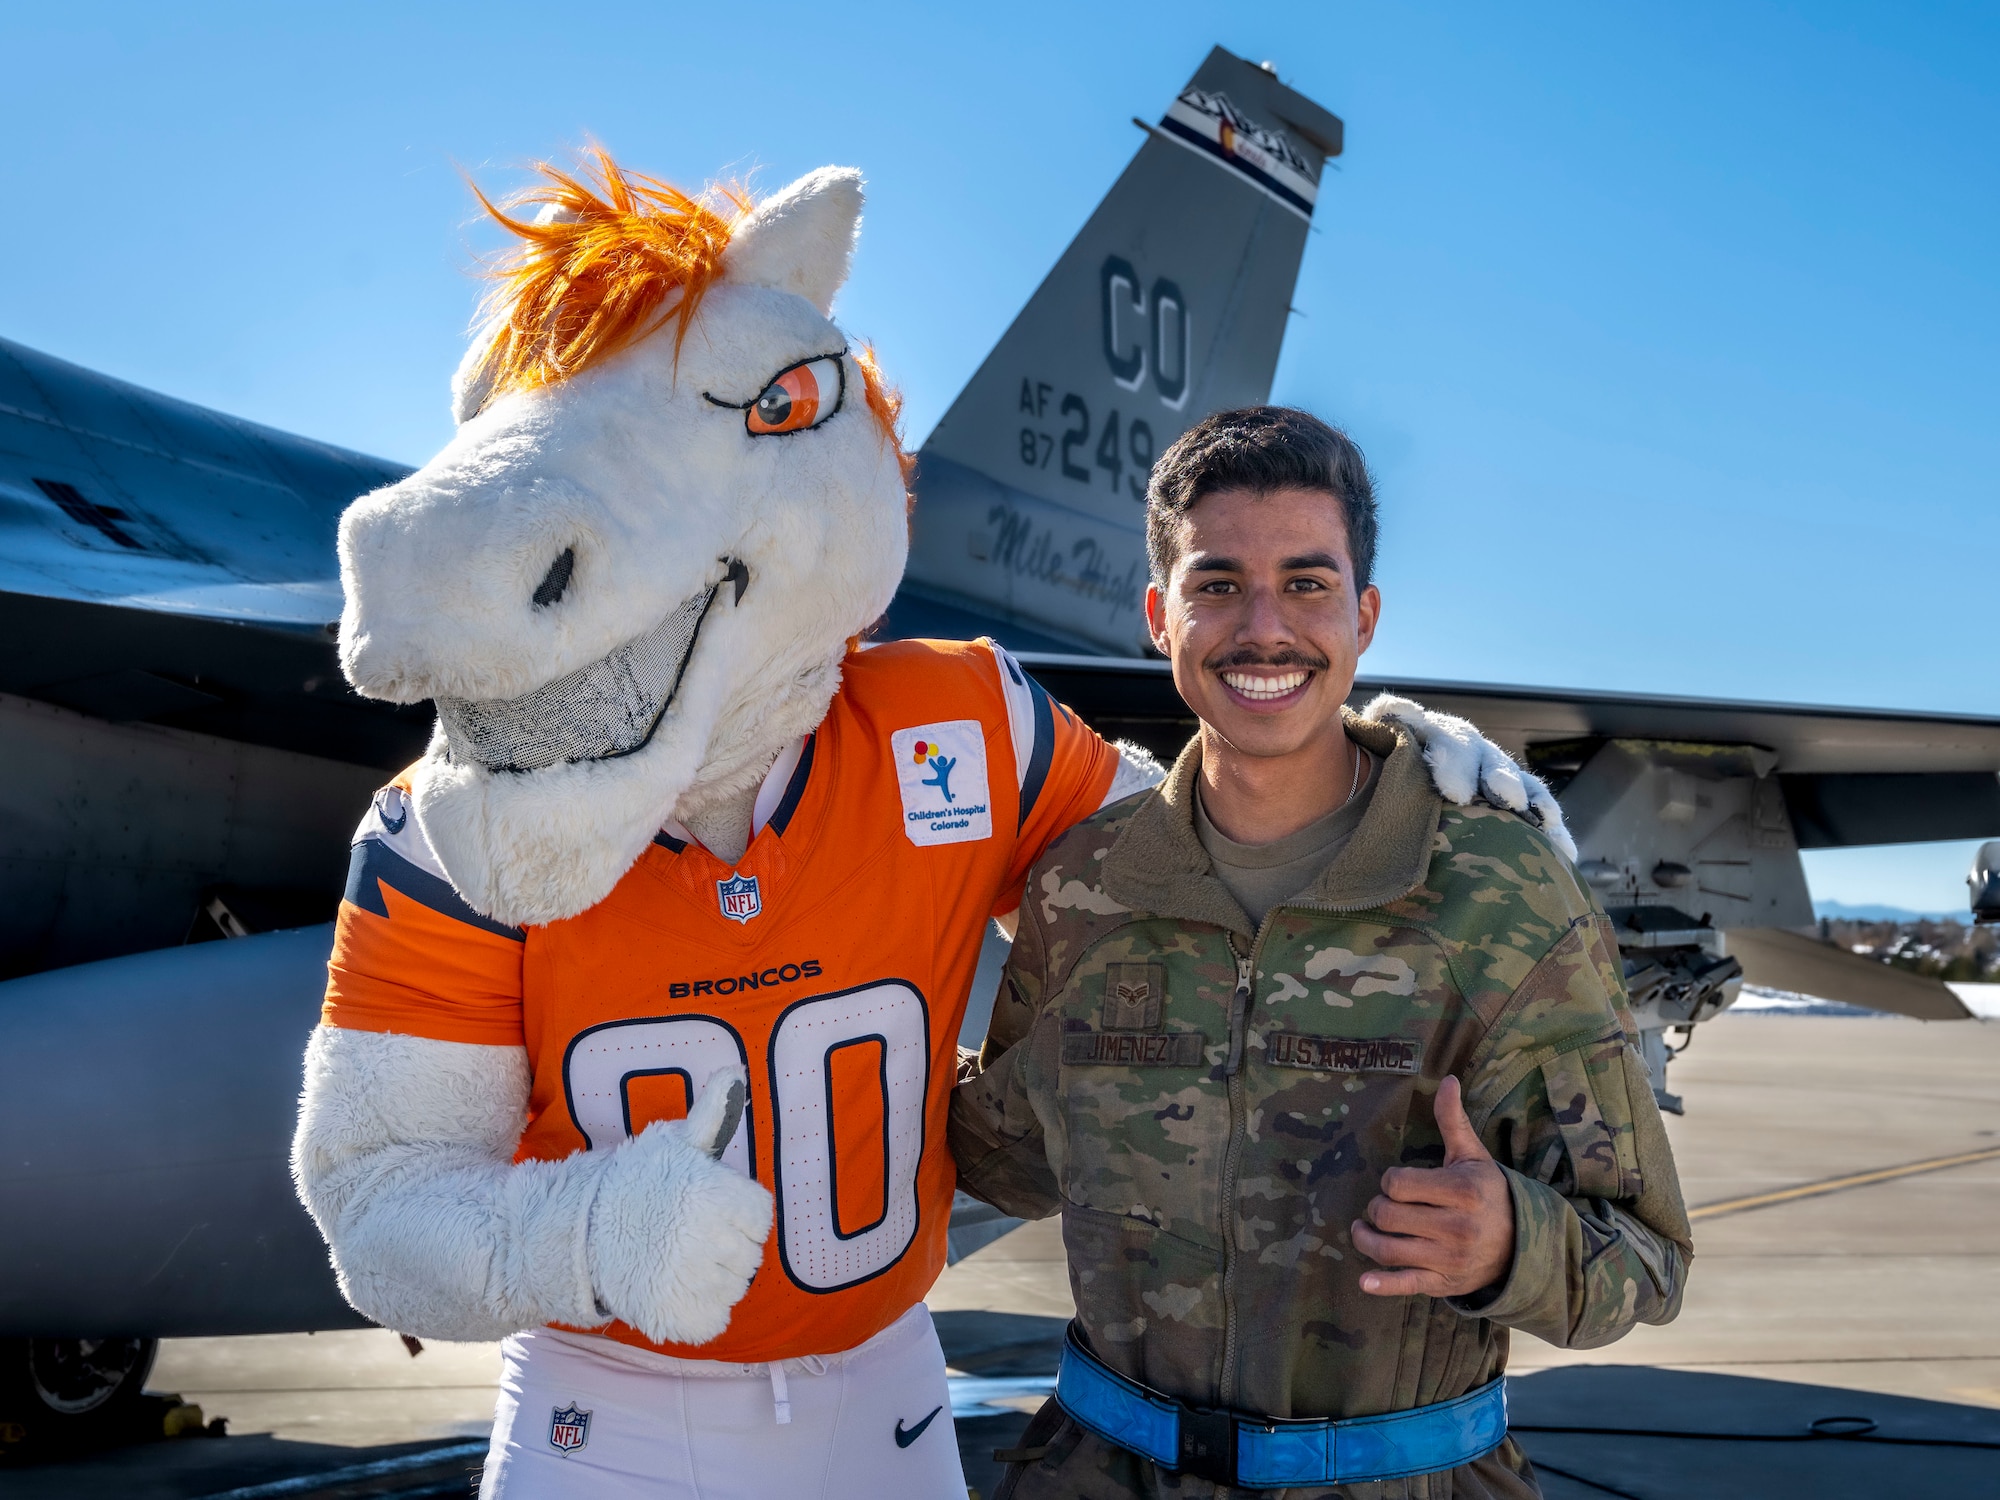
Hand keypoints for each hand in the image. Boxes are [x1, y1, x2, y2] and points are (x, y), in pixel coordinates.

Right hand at [588, 1066, 774, 1344]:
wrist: (576, 1233)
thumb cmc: (635, 1185)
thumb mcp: (673, 1145)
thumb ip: (711, 1116)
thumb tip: (736, 1075)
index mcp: (715, 1194)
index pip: (759, 1218)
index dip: (734, 1215)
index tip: (703, 1210)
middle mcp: (707, 1237)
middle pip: (749, 1256)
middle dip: (724, 1248)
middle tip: (682, 1236)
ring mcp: (691, 1280)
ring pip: (734, 1290)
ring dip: (711, 1281)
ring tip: (673, 1260)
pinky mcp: (675, 1317)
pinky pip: (714, 1321)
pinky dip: (697, 1313)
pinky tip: (671, 1290)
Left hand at [1353, 1076, 1513, 1298]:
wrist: (1523, 1244)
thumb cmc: (1489, 1193)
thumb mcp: (1472, 1156)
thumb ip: (1453, 1120)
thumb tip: (1447, 1080)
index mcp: (1461, 1191)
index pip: (1398, 1184)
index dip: (1389, 1182)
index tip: (1396, 1183)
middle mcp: (1456, 1227)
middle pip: (1388, 1216)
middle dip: (1376, 1209)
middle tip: (1381, 1207)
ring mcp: (1450, 1258)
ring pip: (1389, 1250)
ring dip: (1366, 1239)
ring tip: (1362, 1231)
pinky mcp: (1444, 1282)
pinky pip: (1407, 1285)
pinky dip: (1382, 1284)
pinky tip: (1363, 1281)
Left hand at [1357, 695, 1576, 860]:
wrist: (1410, 771)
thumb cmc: (1393, 754)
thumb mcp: (1388, 730)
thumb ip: (1390, 716)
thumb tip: (1399, 707)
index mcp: (1445, 735)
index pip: (1451, 744)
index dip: (1455, 765)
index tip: (1456, 792)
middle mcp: (1478, 754)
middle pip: (1493, 765)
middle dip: (1500, 780)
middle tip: (1505, 796)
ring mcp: (1501, 779)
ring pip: (1524, 789)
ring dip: (1536, 805)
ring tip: (1545, 821)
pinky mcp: (1517, 806)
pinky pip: (1538, 818)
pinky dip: (1553, 834)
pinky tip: (1566, 854)